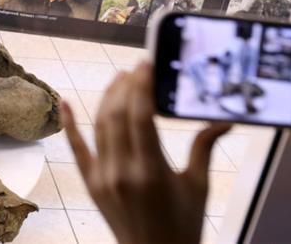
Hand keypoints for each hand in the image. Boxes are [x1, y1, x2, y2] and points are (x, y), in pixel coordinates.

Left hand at [62, 64, 230, 243]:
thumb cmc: (183, 226)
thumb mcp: (198, 186)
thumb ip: (204, 147)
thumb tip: (225, 118)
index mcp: (151, 172)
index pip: (140, 115)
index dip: (141, 85)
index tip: (147, 65)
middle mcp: (122, 172)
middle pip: (116, 115)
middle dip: (126, 85)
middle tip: (137, 68)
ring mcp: (102, 177)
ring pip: (99, 125)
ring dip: (107, 97)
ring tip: (120, 78)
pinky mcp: (91, 183)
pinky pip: (77, 149)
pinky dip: (70, 125)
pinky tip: (65, 103)